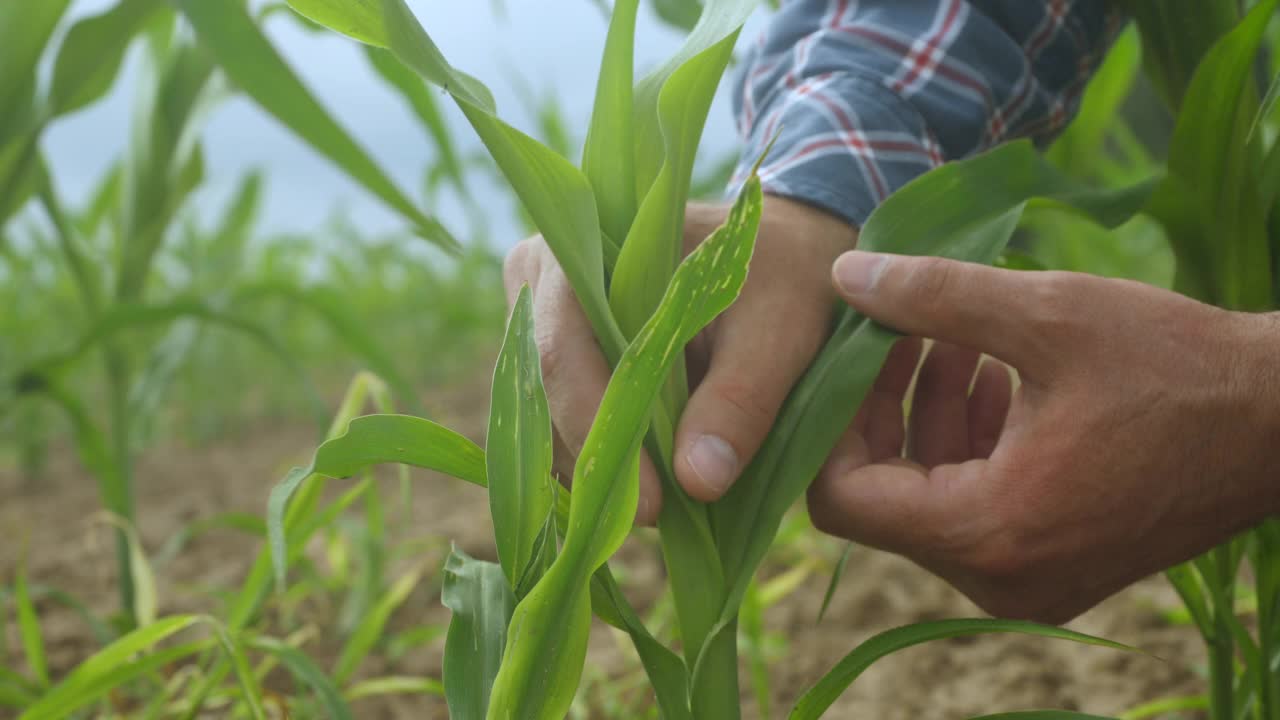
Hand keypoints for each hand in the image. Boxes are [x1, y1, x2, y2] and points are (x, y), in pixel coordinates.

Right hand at [503, 197, 856, 524]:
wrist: (784, 250)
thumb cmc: (785, 273)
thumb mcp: (781, 328)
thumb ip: (741, 398)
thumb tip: (696, 483)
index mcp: (588, 248)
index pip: (563, 352)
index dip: (596, 432)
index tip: (649, 503)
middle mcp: (542, 278)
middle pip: (542, 392)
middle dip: (597, 463)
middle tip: (658, 519)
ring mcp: (540, 319)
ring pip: (542, 417)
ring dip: (595, 470)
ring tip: (660, 508)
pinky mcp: (558, 358)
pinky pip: (558, 423)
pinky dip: (599, 462)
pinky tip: (643, 488)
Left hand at [810, 251, 1279, 622]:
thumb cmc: (1176, 367)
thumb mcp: (1047, 315)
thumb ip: (932, 297)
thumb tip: (844, 276)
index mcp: (987, 532)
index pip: (842, 498)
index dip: (832, 419)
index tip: (854, 348)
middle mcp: (998, 580)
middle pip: (883, 495)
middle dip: (883, 406)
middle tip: (900, 327)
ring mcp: (1027, 580)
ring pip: (929, 496)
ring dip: (929, 413)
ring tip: (954, 334)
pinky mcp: (1053, 564)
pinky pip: (975, 506)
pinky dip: (970, 440)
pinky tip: (995, 370)